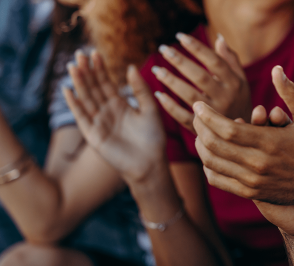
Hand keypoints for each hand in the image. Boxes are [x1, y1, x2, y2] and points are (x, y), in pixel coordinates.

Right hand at [64, 51, 166, 182]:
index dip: (100, 69)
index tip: (95, 53)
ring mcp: (99, 123)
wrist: (150, 163)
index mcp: (120, 105)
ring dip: (79, 83)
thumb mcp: (150, 109)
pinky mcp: (93, 135)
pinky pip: (81, 117)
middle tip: (80, 54)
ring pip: (86, 99)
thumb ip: (141, 90)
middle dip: (87, 72)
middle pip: (94, 88)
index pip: (106, 83)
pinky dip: (74, 104)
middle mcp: (107, 112)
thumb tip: (131, 66)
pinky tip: (68, 90)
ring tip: (74, 66)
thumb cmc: (153, 138)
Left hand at [152, 33, 251, 133]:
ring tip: (156, 69)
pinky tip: (158, 95)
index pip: (214, 61)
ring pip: (190, 96)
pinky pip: (183, 117)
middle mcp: (225, 98)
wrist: (243, 136)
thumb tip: (219, 38)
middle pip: (200, 76)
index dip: (197, 47)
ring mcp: (214, 115)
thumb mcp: (241, 81)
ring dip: (171, 82)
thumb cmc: (239, 103)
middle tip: (162, 48)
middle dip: (180, 61)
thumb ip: (231, 60)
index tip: (179, 36)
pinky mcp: (203, 129)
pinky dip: (170, 107)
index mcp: (234, 83)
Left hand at [192, 65, 293, 208]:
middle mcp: (258, 164)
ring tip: (199, 131)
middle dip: (199, 127)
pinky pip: (218, 180)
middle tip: (196, 114)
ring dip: (200, 145)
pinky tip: (208, 154)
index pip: (227, 129)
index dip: (208, 116)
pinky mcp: (249, 192)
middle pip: (214, 145)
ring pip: (212, 163)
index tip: (198, 105)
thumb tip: (276, 69)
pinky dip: (207, 166)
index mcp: (270, 143)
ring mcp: (252, 181)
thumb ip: (291, 92)